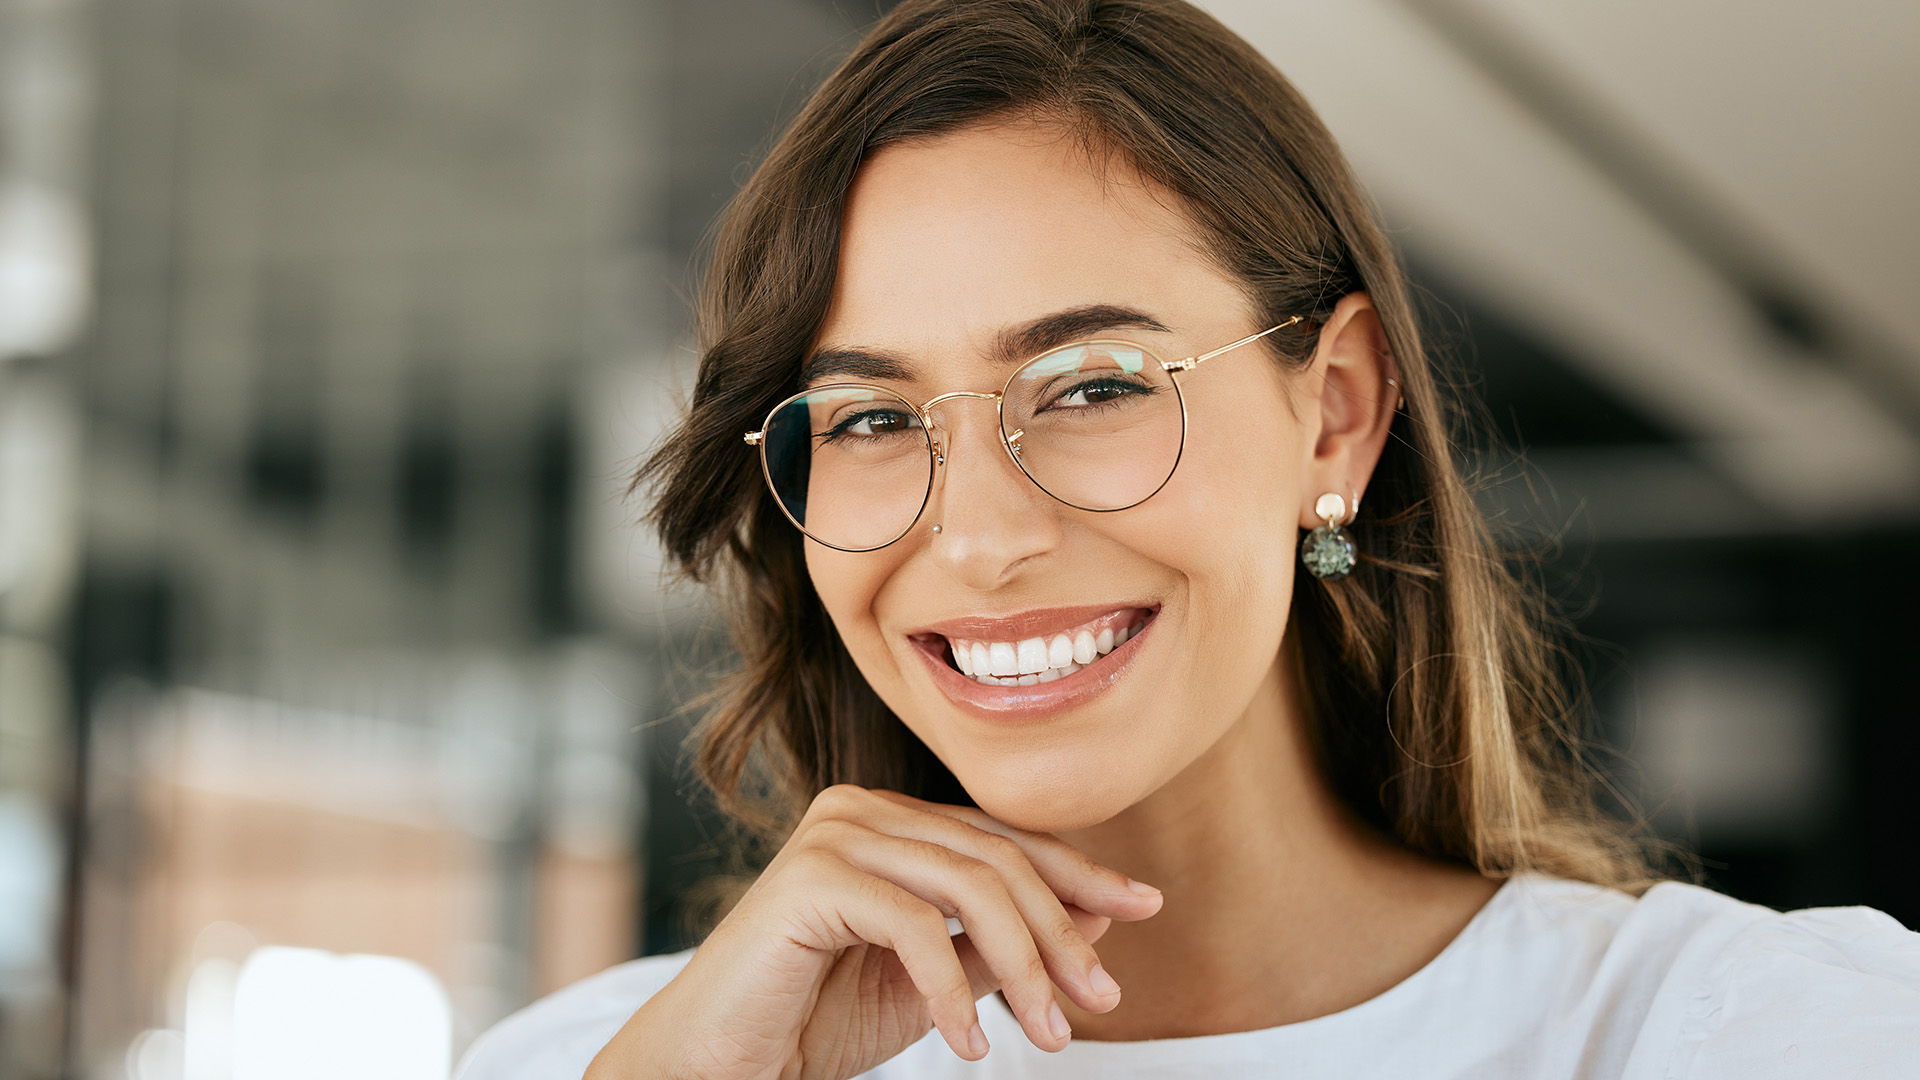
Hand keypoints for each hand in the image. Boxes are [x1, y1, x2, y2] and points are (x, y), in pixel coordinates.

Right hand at [585, 784, 1163, 1079]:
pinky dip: (953, 991)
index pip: (1004, 837)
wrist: (719, 1062)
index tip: (1146, 906)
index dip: (1079, 872)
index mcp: (890, 821)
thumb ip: (1000, 943)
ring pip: (969, 886)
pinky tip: (970, 1044)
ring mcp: (834, 833)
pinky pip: (916, 926)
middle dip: (1060, 932)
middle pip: (997, 858)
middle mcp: (863, 809)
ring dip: (1024, 966)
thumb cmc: (814, 1019)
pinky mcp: (811, 876)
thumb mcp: (935, 980)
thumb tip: (1099, 917)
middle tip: (1100, 1000)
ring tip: (1051, 1033)